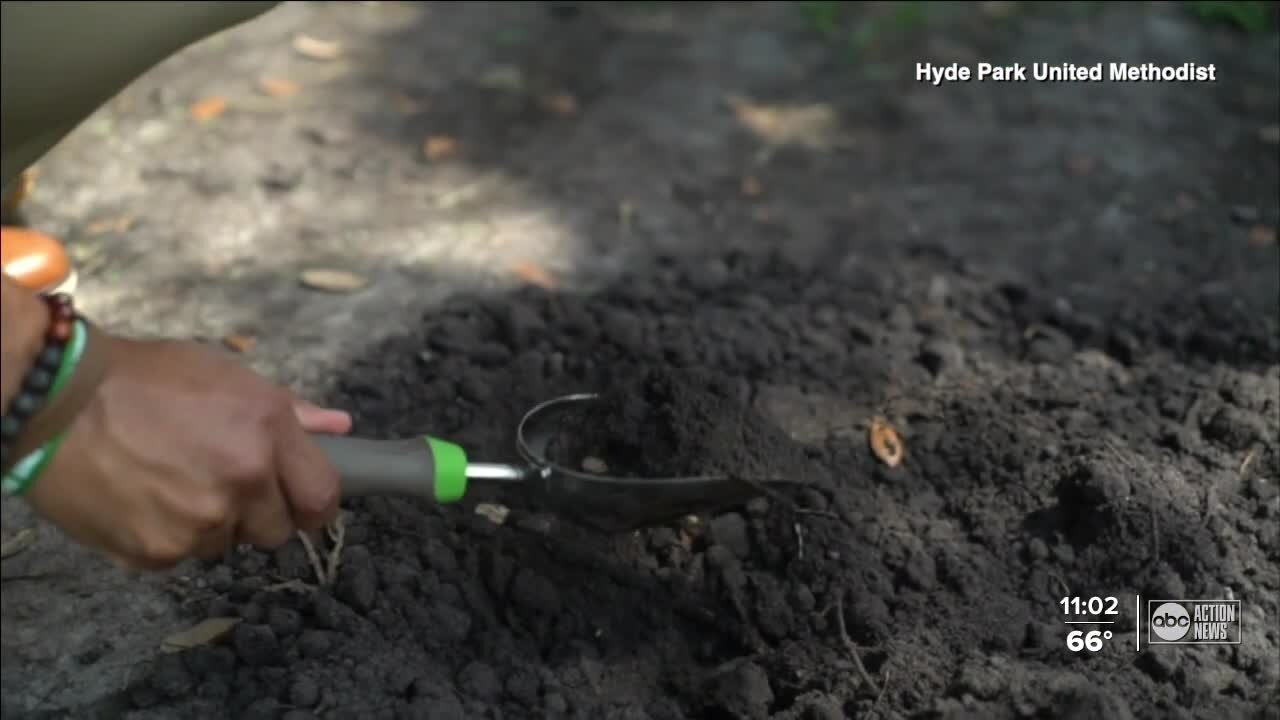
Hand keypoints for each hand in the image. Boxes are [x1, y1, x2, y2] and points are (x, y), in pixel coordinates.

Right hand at [23, 335, 351, 569]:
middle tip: (221, 484)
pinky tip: (144, 499)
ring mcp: (202, 520)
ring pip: (227, 544)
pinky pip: (182, 557)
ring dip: (210, 524)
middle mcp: (244, 480)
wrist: (57, 401)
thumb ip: (289, 411)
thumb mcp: (226, 376)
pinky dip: (167, 537)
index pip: (323, 498)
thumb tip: (340, 427)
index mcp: (268, 432)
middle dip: (258, 514)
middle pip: (278, 531)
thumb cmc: (143, 379)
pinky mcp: (160, 550)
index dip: (313, 504)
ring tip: (171, 482)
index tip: (300, 501)